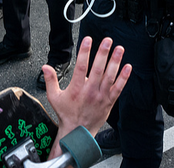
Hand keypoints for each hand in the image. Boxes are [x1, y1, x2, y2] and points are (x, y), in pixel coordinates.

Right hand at [45, 37, 130, 155]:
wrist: (78, 132)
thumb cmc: (66, 113)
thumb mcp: (53, 97)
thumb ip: (50, 80)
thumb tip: (45, 66)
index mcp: (76, 89)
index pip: (81, 66)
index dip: (85, 52)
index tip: (87, 40)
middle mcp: (90, 92)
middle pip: (98, 69)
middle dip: (103, 53)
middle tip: (107, 41)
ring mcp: (101, 97)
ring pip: (110, 77)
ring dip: (115, 62)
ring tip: (119, 49)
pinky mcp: (109, 102)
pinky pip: (118, 88)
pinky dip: (124, 78)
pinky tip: (128, 67)